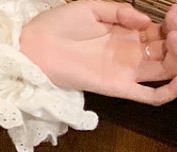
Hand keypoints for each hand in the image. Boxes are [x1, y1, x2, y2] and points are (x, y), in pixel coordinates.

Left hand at [20, 0, 176, 104]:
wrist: (35, 46)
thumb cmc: (59, 26)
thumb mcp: (93, 8)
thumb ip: (121, 11)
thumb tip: (146, 20)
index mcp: (126, 34)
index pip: (160, 32)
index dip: (172, 24)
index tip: (175, 13)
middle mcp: (130, 54)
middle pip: (167, 53)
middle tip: (176, 29)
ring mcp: (125, 72)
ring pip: (164, 71)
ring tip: (176, 42)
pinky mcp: (117, 88)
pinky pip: (148, 96)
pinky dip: (167, 92)